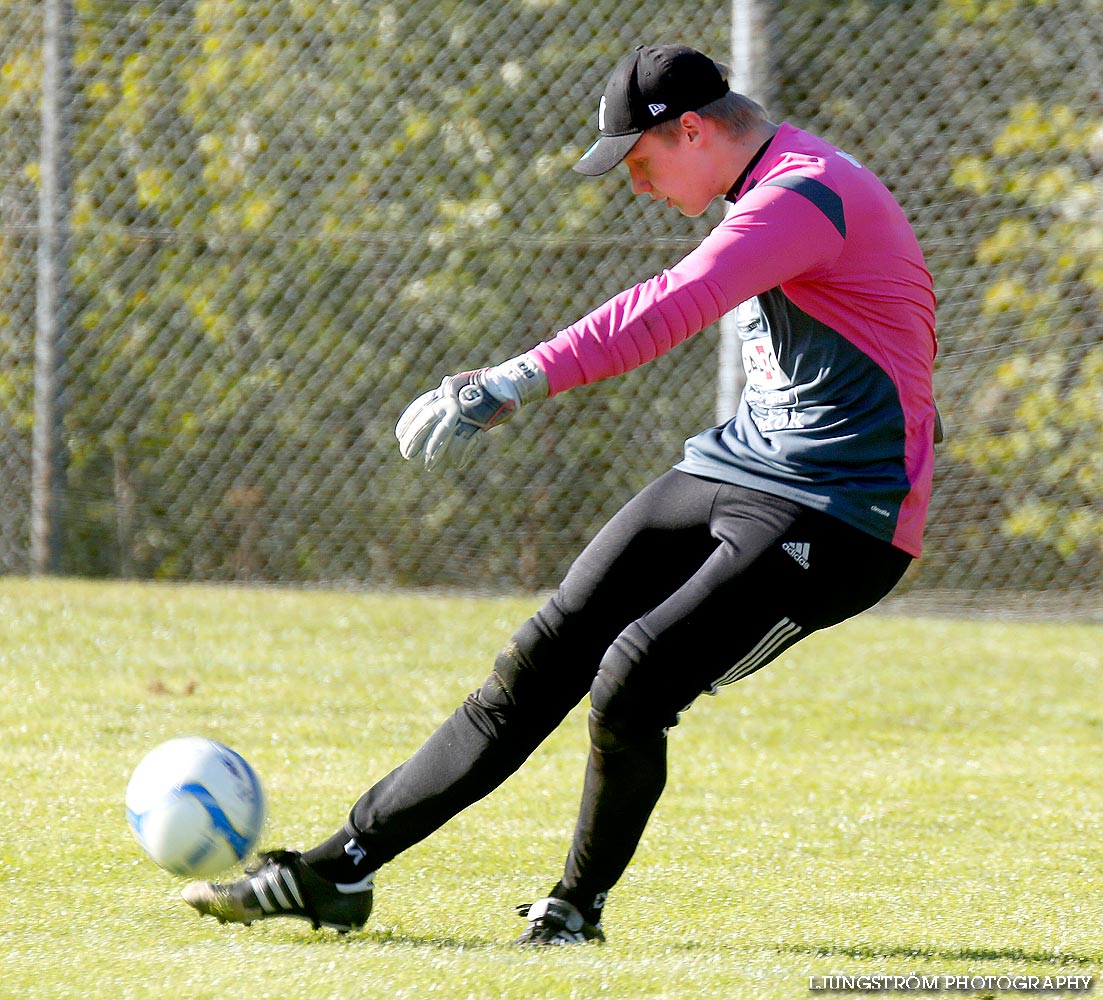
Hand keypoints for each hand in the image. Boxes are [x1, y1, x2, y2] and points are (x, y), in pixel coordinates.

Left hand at [396, 353, 547, 469]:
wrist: (513, 383)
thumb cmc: (489, 389)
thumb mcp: (465, 390)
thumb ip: (451, 400)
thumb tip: (436, 408)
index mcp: (447, 390)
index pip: (422, 405)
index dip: (409, 420)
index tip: (399, 435)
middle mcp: (453, 397)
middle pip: (428, 419)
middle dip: (415, 438)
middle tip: (406, 454)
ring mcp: (466, 408)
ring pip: (443, 432)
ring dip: (434, 450)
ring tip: (428, 465)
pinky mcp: (480, 419)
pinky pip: (465, 439)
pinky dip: (459, 453)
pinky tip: (457, 463)